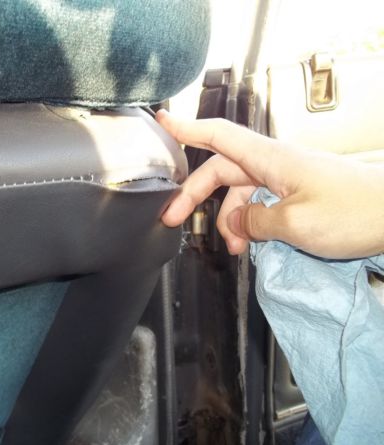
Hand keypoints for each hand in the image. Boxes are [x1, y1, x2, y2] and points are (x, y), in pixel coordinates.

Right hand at [156, 110, 383, 258]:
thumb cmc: (355, 212)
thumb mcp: (295, 223)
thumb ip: (256, 223)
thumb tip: (236, 225)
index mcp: (271, 159)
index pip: (220, 135)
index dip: (188, 129)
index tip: (162, 122)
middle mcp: (275, 164)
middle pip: (222, 170)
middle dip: (195, 195)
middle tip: (173, 220)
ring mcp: (288, 178)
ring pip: (241, 192)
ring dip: (229, 219)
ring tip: (234, 249)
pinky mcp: (299, 193)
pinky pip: (262, 203)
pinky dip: (250, 222)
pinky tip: (253, 243)